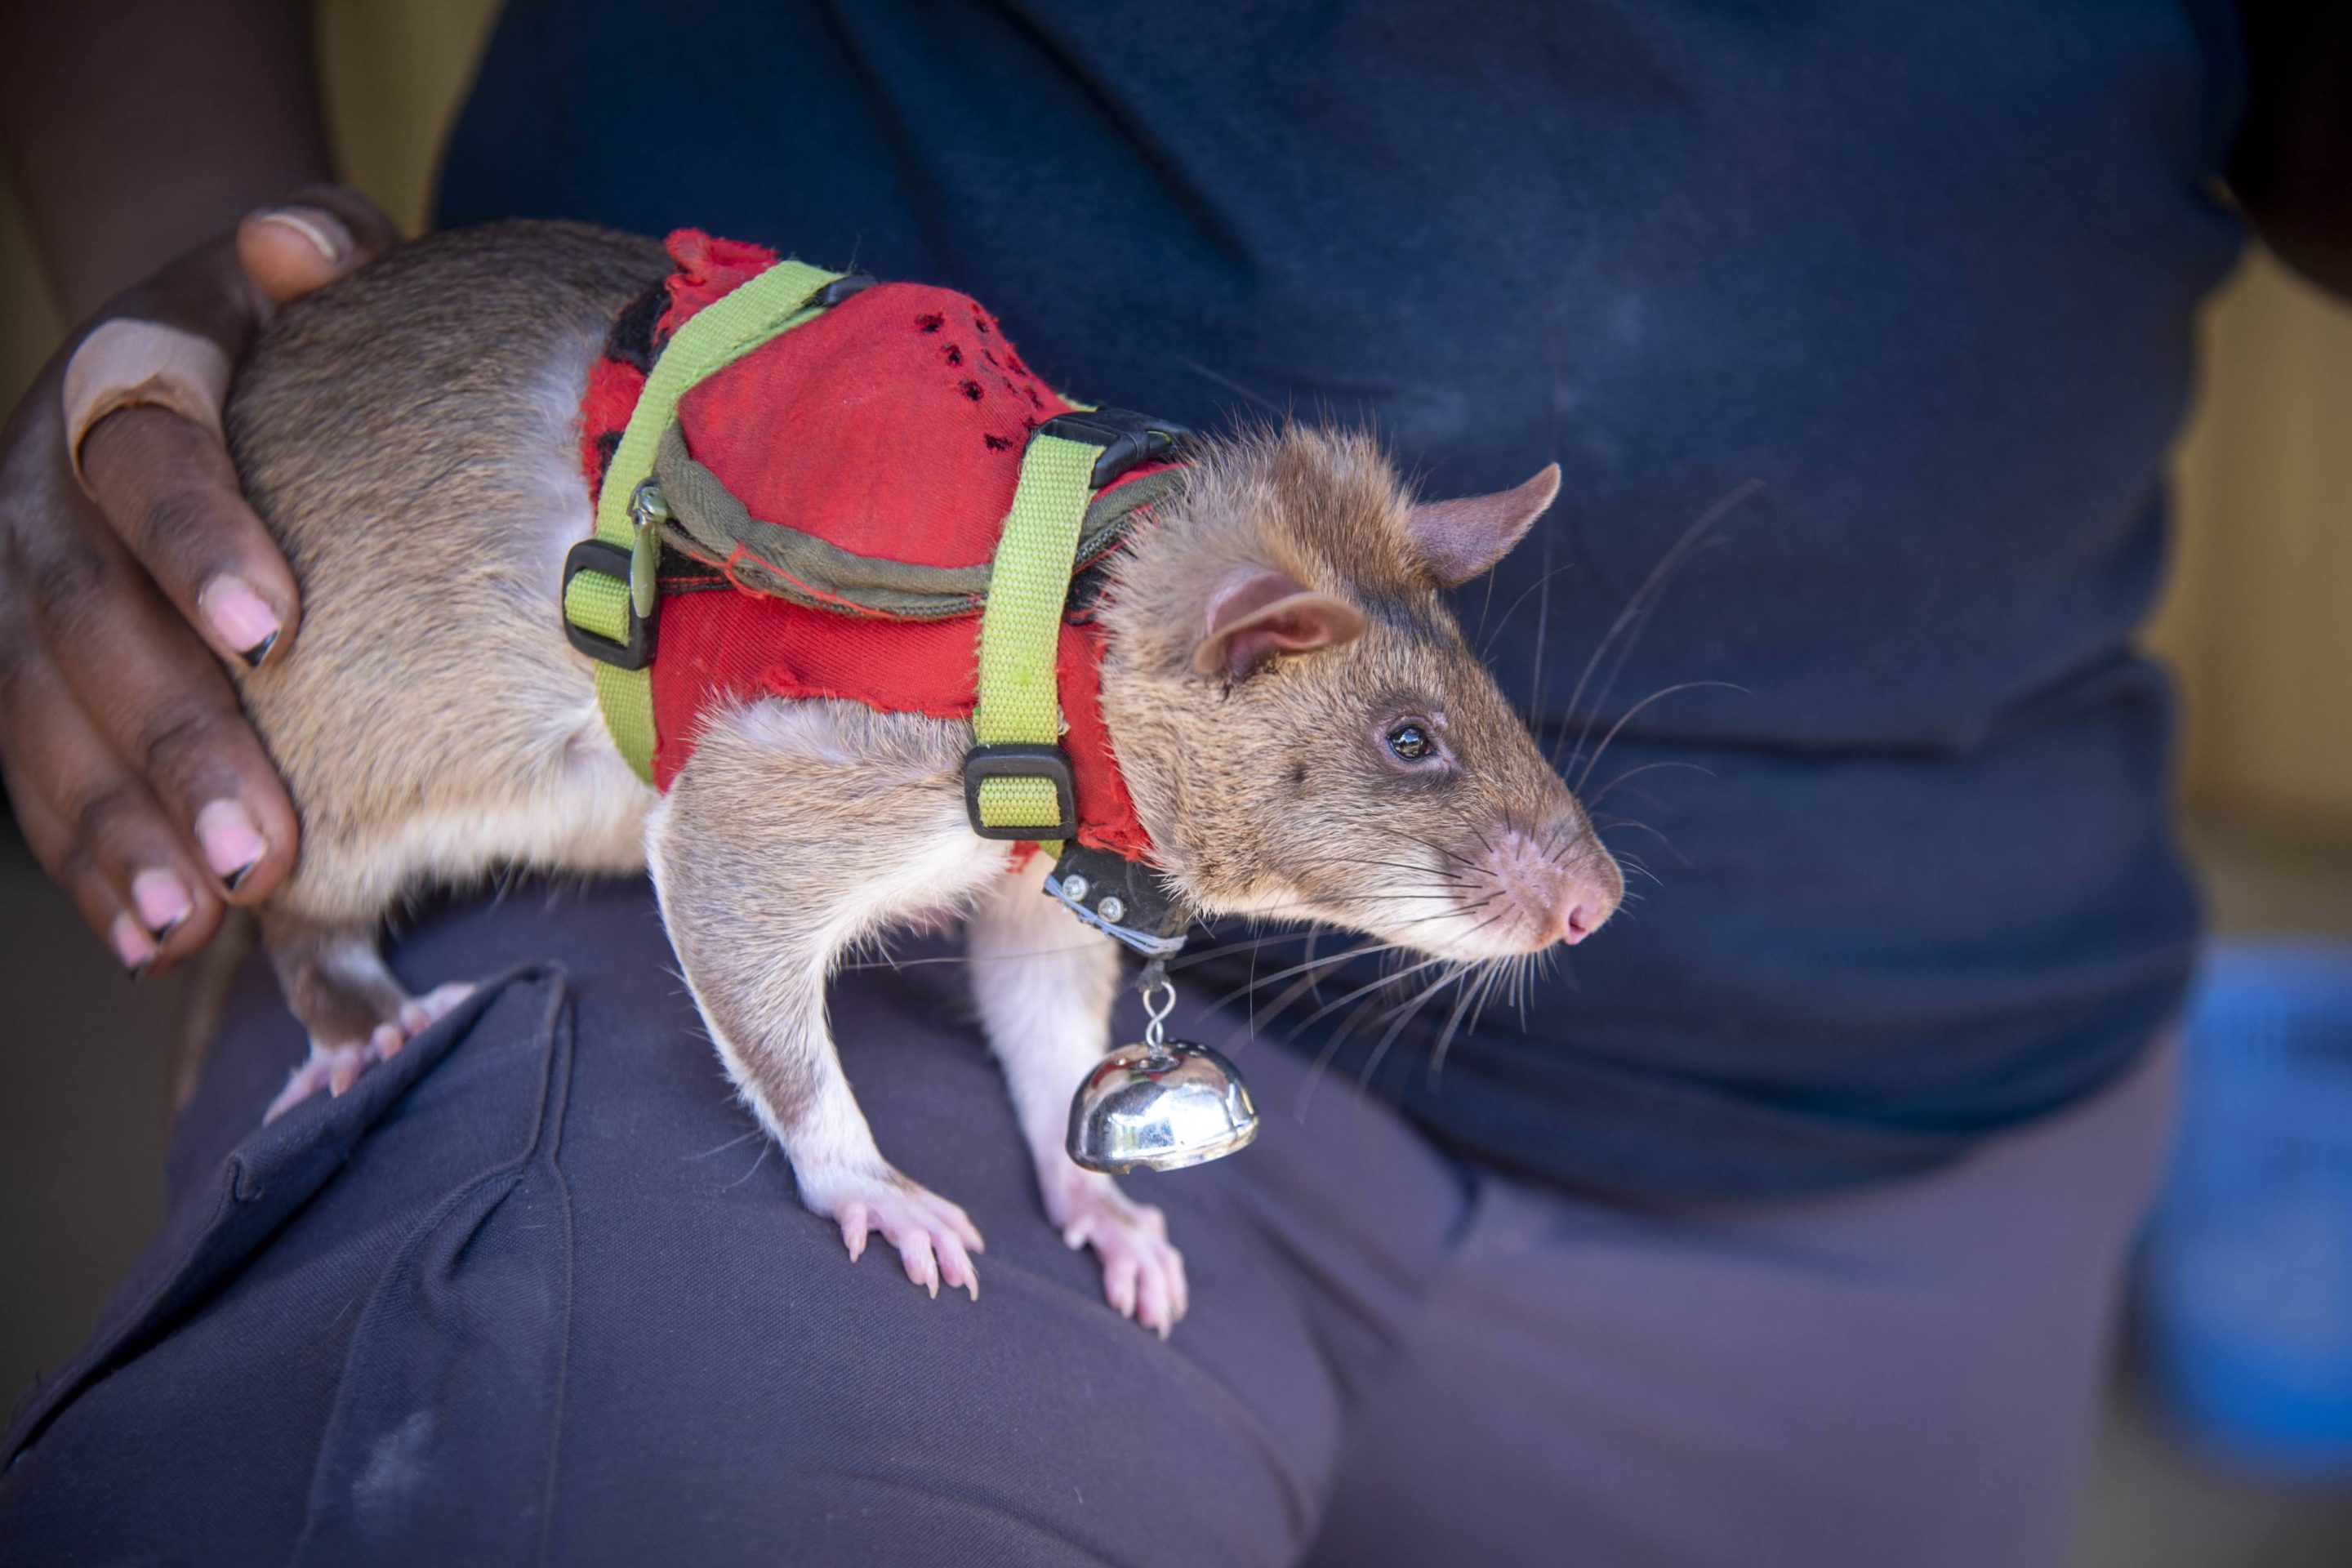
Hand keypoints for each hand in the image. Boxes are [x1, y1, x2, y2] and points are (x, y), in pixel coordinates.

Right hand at [0, 186, 395, 975]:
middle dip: (173, 743)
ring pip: (43, 717)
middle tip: (264, 851)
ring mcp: (17, 585)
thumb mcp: (311, 253)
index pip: (149, 458)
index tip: (277, 634)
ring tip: (189, 922)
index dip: (200, 541)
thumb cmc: (292, 318)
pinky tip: (152, 938)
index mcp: (122, 383)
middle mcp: (44, 488)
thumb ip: (320, 244)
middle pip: (88, 622)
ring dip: (116, 829)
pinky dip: (89, 855)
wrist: (192, 346)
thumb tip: (294, 243)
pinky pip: (37, 768)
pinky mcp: (23, 666)